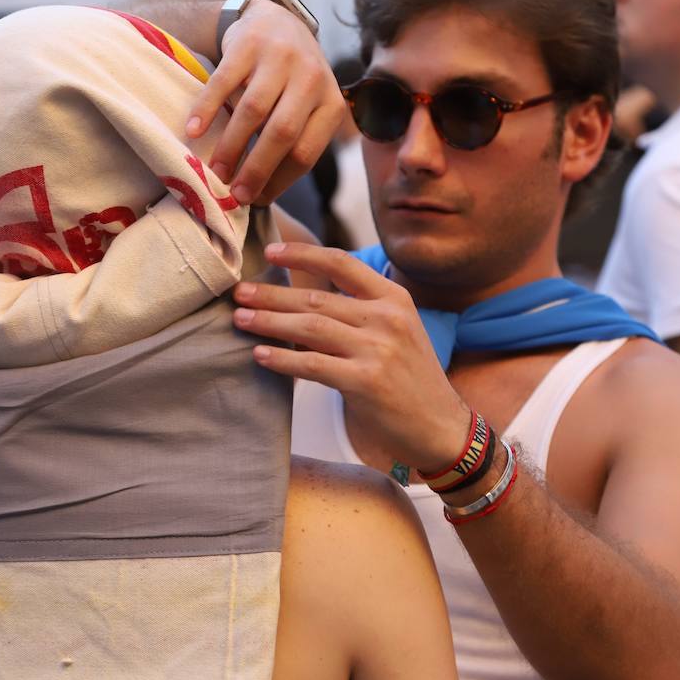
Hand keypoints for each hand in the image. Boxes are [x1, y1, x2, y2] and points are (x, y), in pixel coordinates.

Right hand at [188, 0, 344, 206]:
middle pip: (282, 134)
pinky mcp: (250, 44)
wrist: (275, 19)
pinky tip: (193, 131)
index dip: (279, 181)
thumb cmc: (289, 78)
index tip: (256, 200)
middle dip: (256, 169)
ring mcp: (280, 58)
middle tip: (234, 193)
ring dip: (231, 146)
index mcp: (330, 103)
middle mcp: (311, 78)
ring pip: (254, 111)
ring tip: (215, 170)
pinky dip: (206, 110)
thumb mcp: (307, 107)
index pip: (306, 153)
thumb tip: (261, 194)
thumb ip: (293, 141)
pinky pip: (223, 83)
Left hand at [232, 242, 470, 470]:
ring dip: (269, 322)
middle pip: (316, 298)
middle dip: (271, 295)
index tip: (270, 253)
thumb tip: (299, 298)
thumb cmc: (410, 379)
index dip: (302, 254)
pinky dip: (281, 359)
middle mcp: (387, 318)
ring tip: (240, 319)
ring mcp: (377, 350)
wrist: (440, 426)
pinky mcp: (365, 382)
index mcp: (394, 298)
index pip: (342, 263)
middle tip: (239, 292)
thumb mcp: (396, 331)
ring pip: (309, 328)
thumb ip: (359, 311)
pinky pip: (312, 365)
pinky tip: (259, 354)